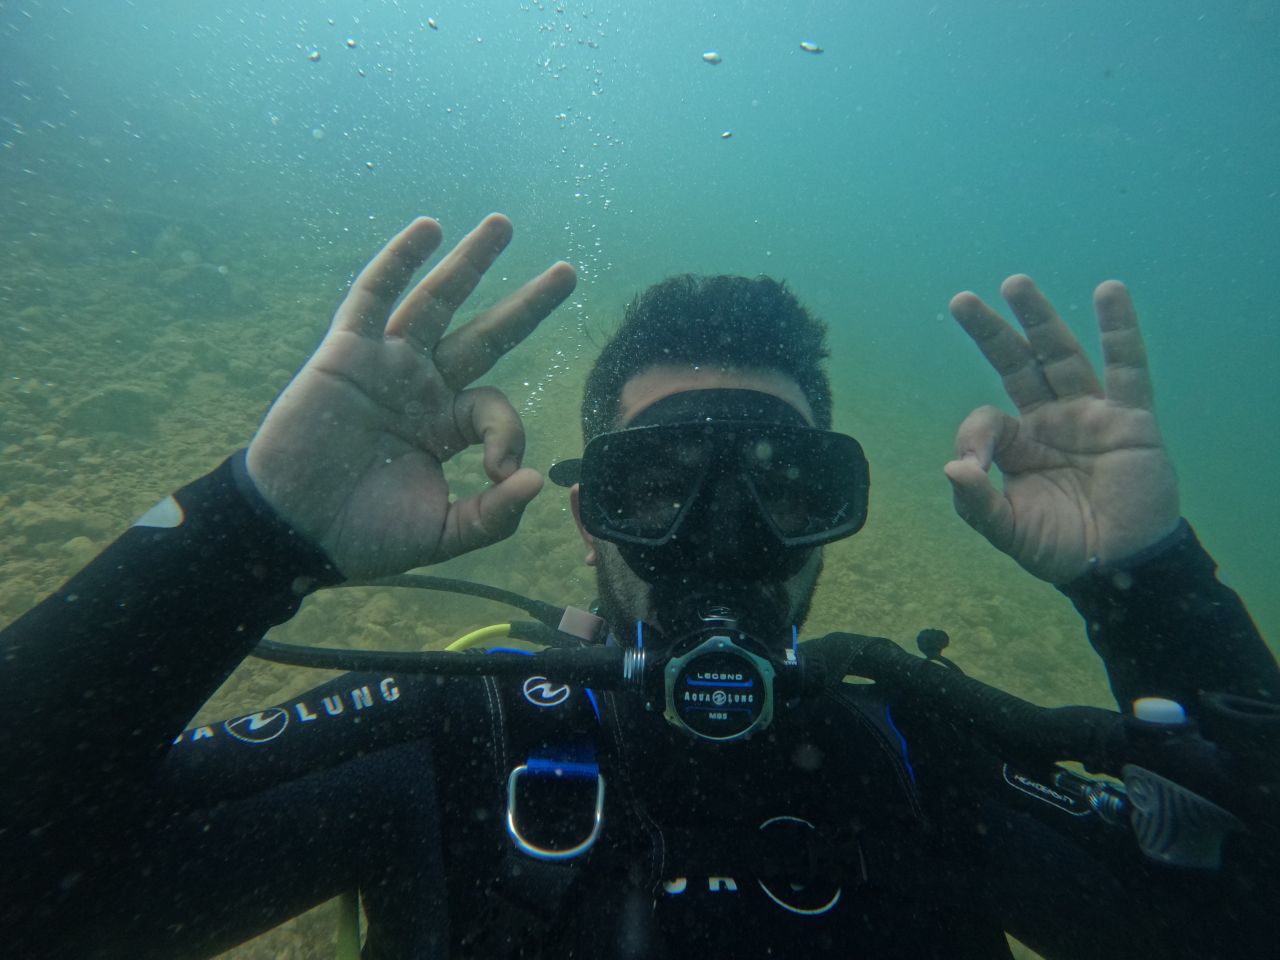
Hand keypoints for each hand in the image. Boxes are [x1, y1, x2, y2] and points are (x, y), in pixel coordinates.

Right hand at [246, 214, 576, 578]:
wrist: (293, 532)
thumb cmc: (362, 537)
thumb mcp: (442, 534)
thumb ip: (493, 516)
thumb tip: (537, 481)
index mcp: (444, 427)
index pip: (494, 408)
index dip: (510, 434)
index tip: (500, 473)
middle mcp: (421, 388)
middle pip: (486, 335)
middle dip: (527, 305)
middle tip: (568, 273)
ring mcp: (386, 365)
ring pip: (437, 302)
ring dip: (470, 263)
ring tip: (503, 225)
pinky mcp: (346, 353)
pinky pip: (374, 297)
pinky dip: (399, 261)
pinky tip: (428, 229)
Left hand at [944, 275, 1178, 583]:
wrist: (1119, 568)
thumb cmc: (1061, 549)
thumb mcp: (1008, 531)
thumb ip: (977, 503)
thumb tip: (953, 467)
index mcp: (1019, 445)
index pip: (988, 418)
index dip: (975, 437)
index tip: (972, 467)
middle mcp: (1051, 421)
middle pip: (1016, 365)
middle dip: (991, 333)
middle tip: (960, 300)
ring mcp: (1091, 415)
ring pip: (1062, 356)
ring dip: (1039, 319)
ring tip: (1016, 284)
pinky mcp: (1131, 420)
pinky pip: (1127, 368)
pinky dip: (1120, 330)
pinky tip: (1110, 292)